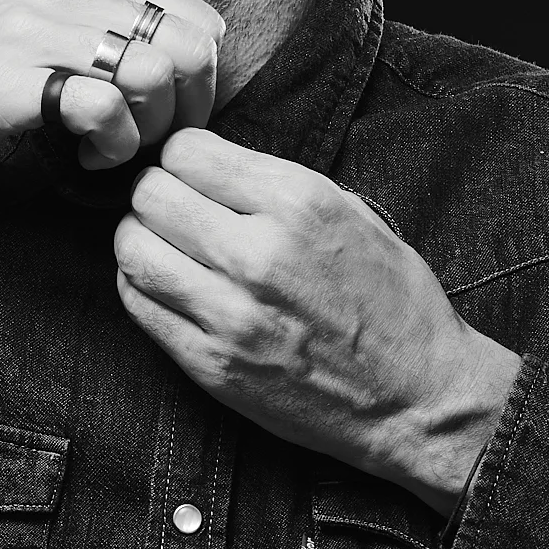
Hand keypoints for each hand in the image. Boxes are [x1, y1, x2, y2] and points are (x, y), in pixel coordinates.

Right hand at [0, 0, 223, 177]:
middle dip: (186, 109)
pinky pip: (101, 109)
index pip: (197, 17)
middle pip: (188, 46)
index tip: (167, 115)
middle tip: (149, 140)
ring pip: (153, 72)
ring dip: (147, 130)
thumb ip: (101, 23)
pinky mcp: (5, 84)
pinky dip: (109, 147)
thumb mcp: (36, 19)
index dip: (199, 79)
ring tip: (109, 149)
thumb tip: (176, 62)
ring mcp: (33, 34)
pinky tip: (81, 157)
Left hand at [113, 128, 522, 511]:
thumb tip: (205, 164)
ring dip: (140, 240)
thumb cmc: (392, 303)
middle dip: (156, 194)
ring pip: (132, 249)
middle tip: (174, 211)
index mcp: (299, 203)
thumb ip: (275, 185)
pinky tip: (168, 285)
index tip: (194, 175)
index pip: (186, 150)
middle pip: (151, 194)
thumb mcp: (351, 214)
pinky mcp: (211, 363)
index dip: (183, 159)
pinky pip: (139, 304)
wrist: (416, 398)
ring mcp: (230, 314)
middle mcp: (258, 254)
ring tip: (165, 248)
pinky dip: (141, 286)